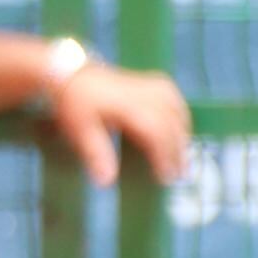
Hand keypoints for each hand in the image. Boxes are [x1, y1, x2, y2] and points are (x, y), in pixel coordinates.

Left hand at [49, 61, 191, 188]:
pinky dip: (181, 122)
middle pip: (171, 125)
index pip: (155, 132)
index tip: (165, 177)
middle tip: (178, 176)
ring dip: (182, 138)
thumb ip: (96, 155)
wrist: (75, 76)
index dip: (163, 155)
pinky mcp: (159, 83)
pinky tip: (179, 137)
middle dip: (177, 152)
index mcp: (128, 105)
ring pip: (179, 114)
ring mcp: (155, 86)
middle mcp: (147, 93)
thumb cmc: (76, 105)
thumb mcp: (79, 130)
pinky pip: (178, 105)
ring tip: (180, 162)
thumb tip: (106, 182)